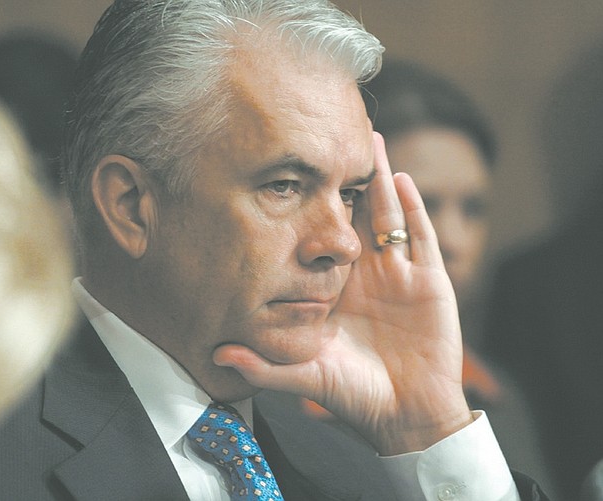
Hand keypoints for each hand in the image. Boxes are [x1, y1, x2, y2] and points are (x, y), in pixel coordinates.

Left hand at [214, 132, 471, 453]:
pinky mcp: (429, 281)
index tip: (288, 173)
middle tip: (330, 134)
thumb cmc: (354, 396)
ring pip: (387, 215)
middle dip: (345, 177)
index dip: (309, 205)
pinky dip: (412, 208)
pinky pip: (419, 236)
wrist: (407, 416)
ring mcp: (399, 274)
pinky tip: (399, 178)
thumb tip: (217, 355)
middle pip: (355, 214)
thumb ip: (265, 366)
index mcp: (334, 287)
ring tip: (369, 138)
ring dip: (379, 177)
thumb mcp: (305, 376)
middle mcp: (365, 274)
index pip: (320, 237)